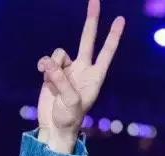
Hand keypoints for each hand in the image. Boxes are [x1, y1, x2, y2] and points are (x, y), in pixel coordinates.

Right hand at [36, 0, 124, 154]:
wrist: (54, 127)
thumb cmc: (69, 119)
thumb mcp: (70, 103)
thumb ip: (61, 82)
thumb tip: (50, 64)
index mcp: (95, 77)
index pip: (106, 52)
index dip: (113, 36)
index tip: (120, 19)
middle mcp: (83, 69)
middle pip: (87, 39)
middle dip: (91, 20)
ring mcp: (67, 70)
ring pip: (59, 53)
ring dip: (53, 65)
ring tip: (52, 83)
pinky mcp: (52, 72)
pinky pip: (47, 61)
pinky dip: (44, 67)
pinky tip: (43, 77)